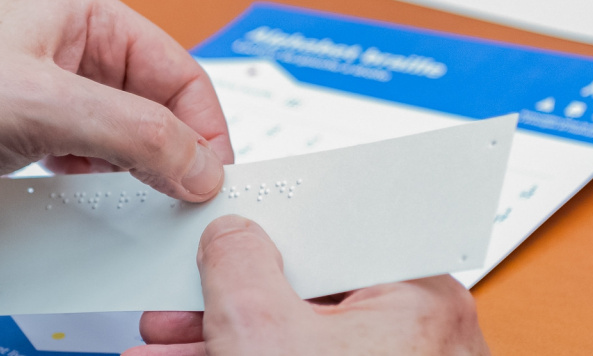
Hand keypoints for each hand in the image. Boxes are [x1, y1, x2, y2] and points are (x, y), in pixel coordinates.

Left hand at [0, 0, 232, 248]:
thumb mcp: (46, 107)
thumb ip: (135, 135)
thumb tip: (199, 166)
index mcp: (78, 14)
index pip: (173, 67)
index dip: (202, 124)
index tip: (211, 177)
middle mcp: (66, 52)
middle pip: (155, 106)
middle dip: (176, 152)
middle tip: (190, 199)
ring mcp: (45, 102)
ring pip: (123, 141)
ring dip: (142, 176)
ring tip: (153, 209)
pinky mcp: (23, 148)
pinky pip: (87, 171)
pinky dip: (106, 193)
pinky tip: (107, 211)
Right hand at [129, 215, 490, 355]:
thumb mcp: (259, 330)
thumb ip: (239, 267)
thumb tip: (233, 239)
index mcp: (422, 297)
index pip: (335, 239)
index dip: (263, 240)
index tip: (219, 246)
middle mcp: (427, 339)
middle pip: (312, 299)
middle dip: (228, 307)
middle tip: (177, 311)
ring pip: (304, 347)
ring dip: (228, 348)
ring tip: (165, 354)